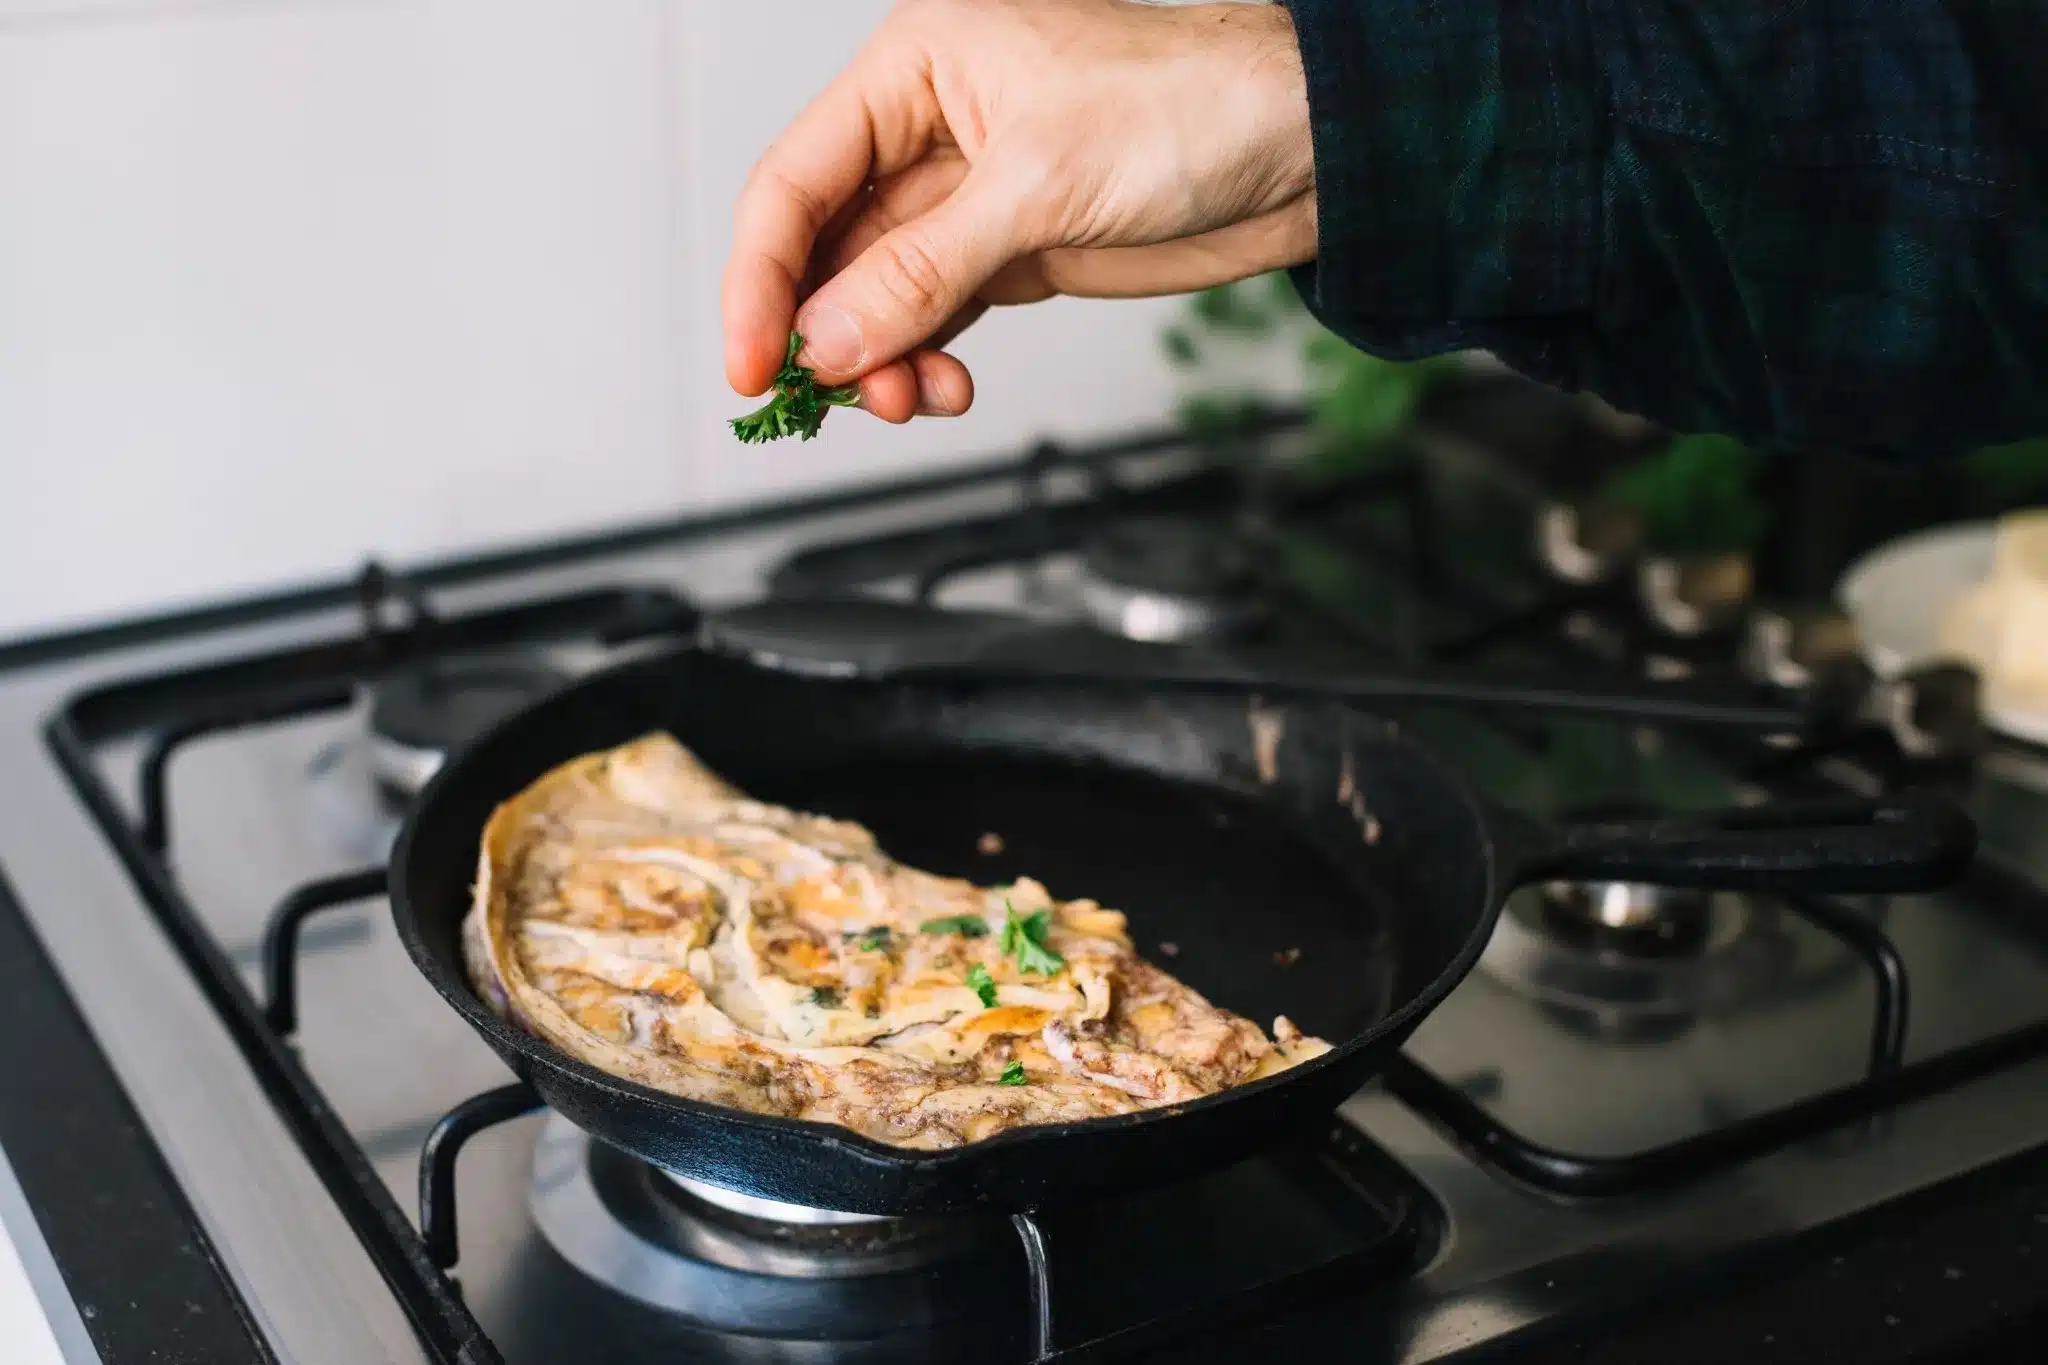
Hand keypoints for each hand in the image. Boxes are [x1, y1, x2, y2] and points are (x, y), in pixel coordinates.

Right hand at [721, 0, 1315, 424]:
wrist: (1300, 150)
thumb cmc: (1189, 107)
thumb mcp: (1037, 186)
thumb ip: (920, 271)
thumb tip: (827, 339)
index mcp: (916, 63)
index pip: (796, 178)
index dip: (761, 276)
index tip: (753, 362)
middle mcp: (929, 124)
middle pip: (825, 246)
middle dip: (827, 331)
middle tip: (837, 397)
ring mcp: (968, 194)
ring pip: (875, 293)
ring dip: (878, 360)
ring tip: (910, 399)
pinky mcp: (1007, 249)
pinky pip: (930, 315)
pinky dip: (923, 361)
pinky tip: (942, 389)